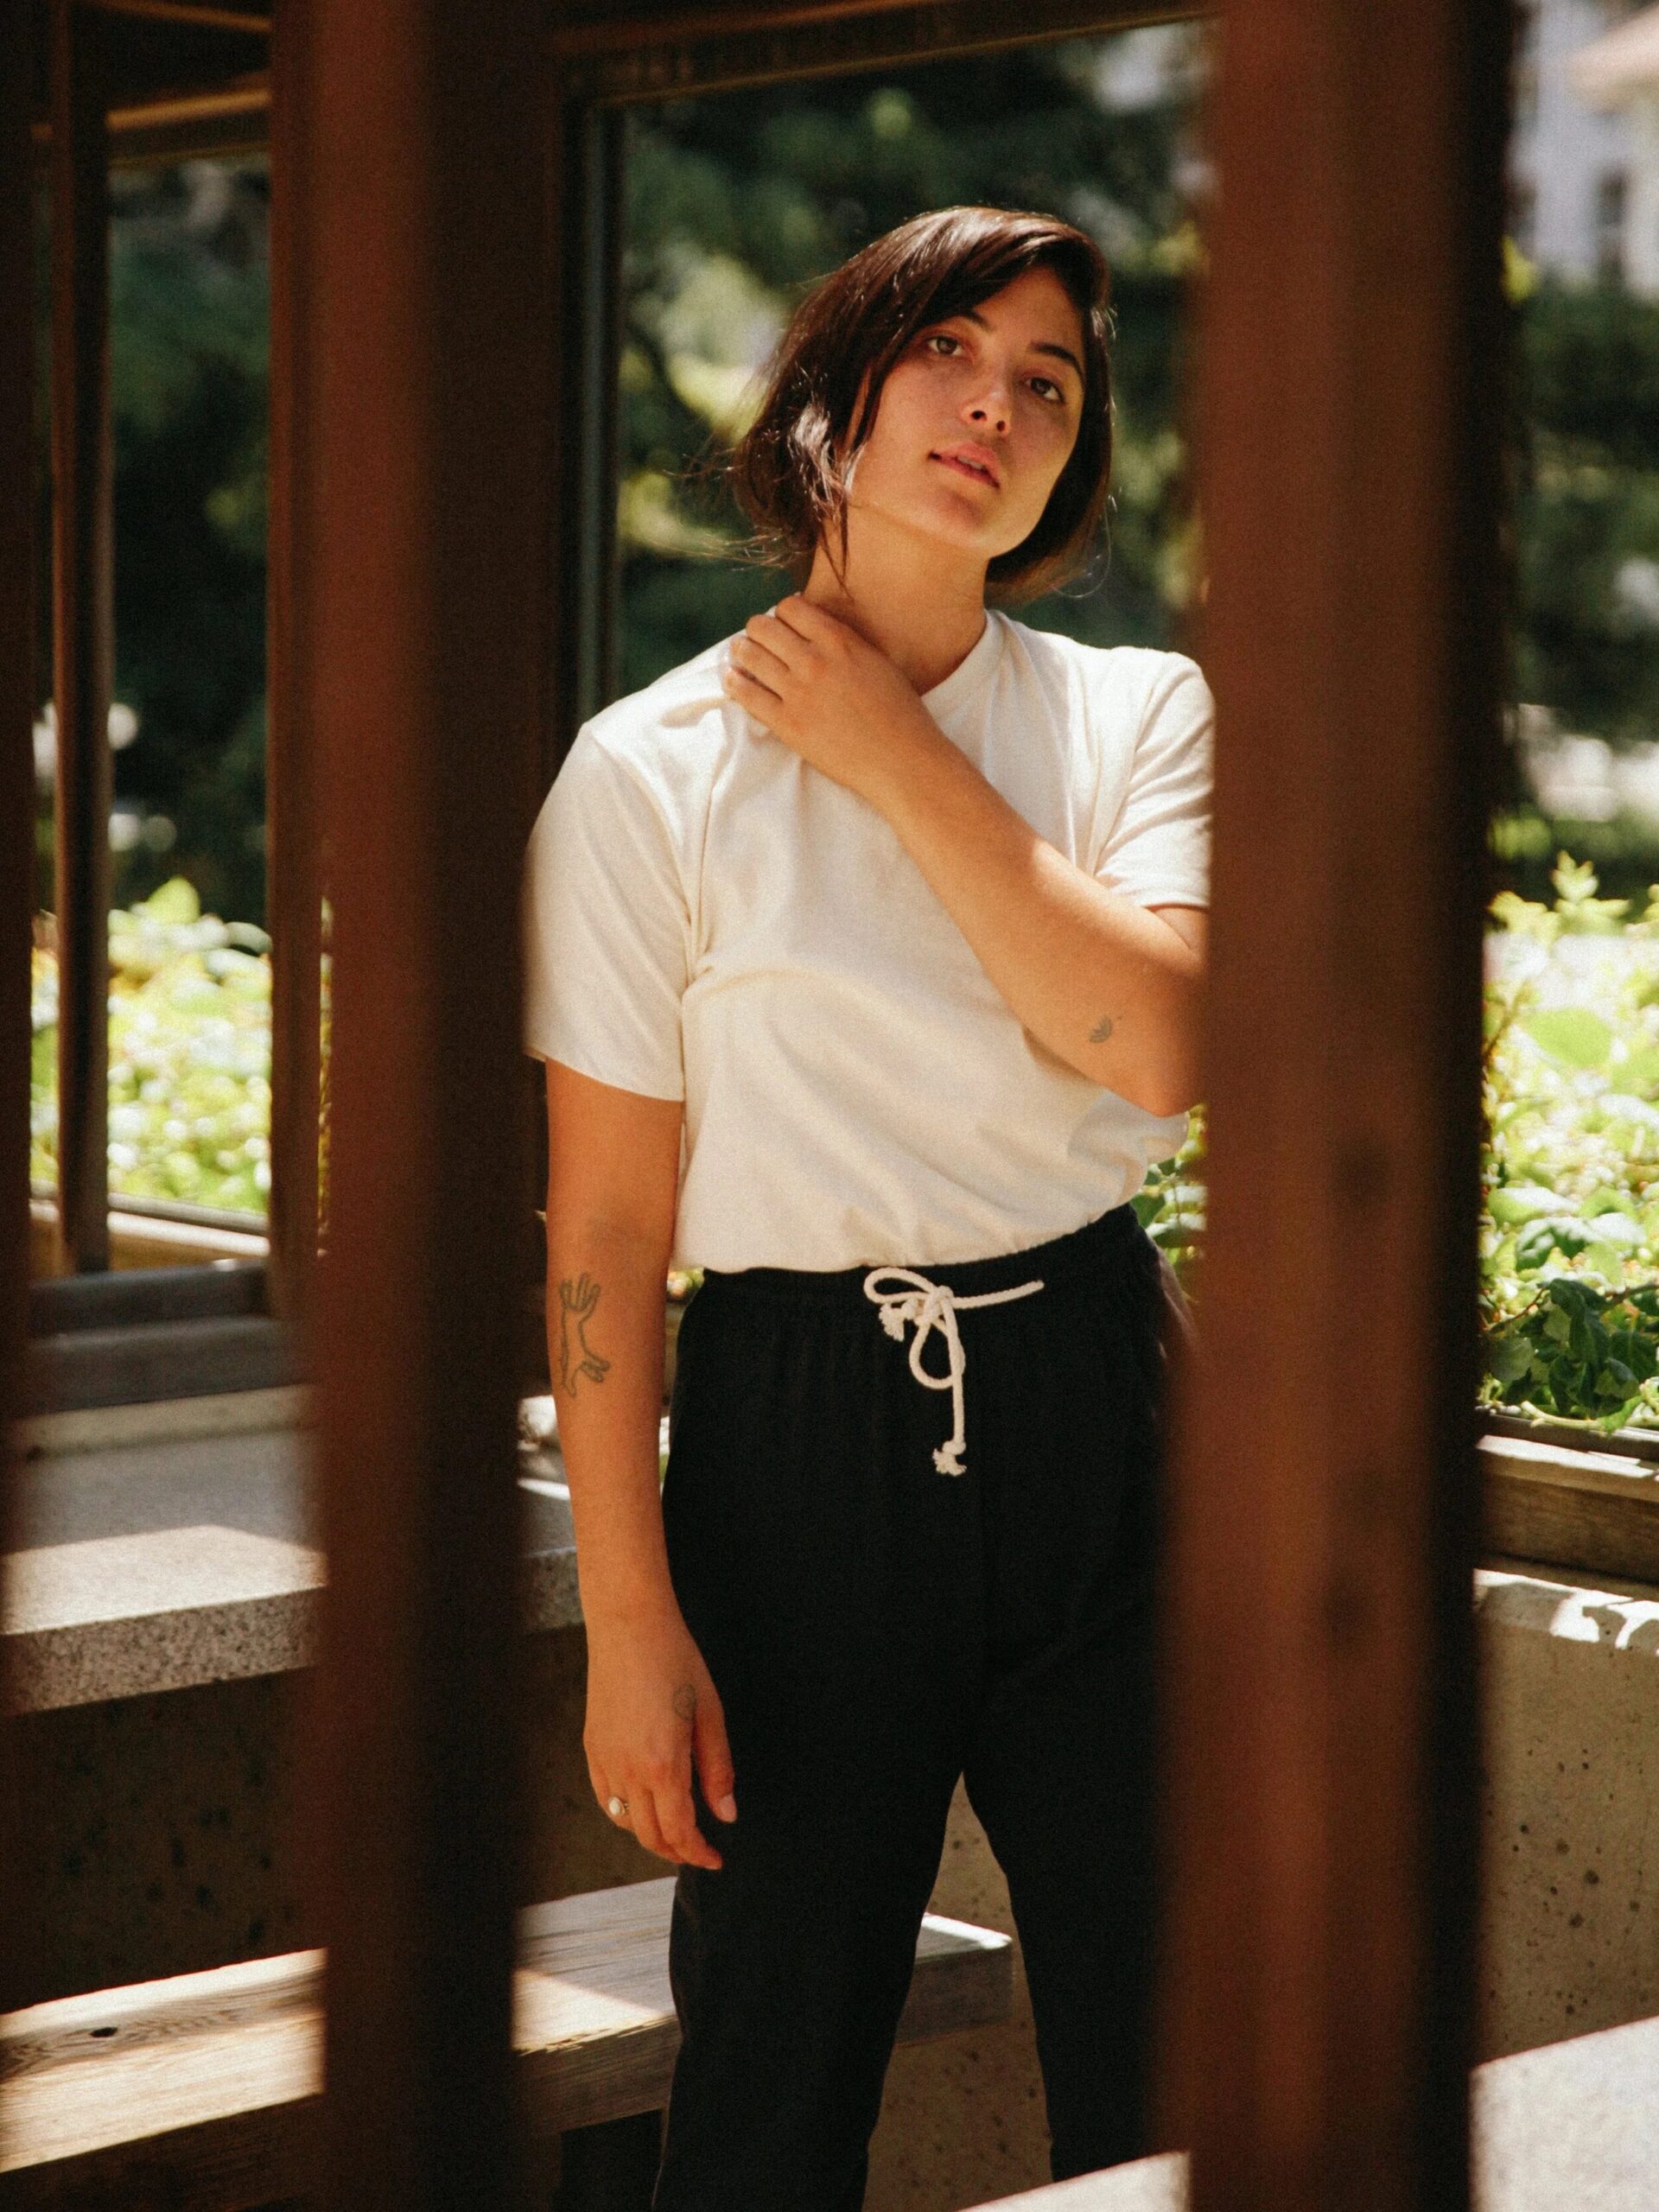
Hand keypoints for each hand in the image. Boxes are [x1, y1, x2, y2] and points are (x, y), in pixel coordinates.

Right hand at [583, 1603, 737, 1869]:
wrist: (629, 1625)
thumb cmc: (674, 1660)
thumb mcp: (709, 1713)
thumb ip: (718, 1769)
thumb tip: (726, 1813)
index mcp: (663, 1764)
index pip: (679, 1831)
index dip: (698, 1853)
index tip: (715, 1859)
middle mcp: (628, 1771)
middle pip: (650, 1836)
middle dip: (677, 1851)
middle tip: (700, 1849)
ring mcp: (605, 1761)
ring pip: (626, 1822)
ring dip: (652, 1835)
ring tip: (676, 1829)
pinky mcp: (591, 1748)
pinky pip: (606, 1798)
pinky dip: (626, 1814)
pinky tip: (644, 1804)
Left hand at [718, 592, 942, 806]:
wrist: (900, 759)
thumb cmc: (898, 712)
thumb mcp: (877, 661)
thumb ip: (844, 642)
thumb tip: (816, 630)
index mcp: (839, 640)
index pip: (790, 607)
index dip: (782, 614)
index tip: (783, 624)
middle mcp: (814, 660)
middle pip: (763, 627)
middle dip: (757, 630)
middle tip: (756, 638)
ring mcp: (797, 693)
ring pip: (749, 655)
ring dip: (740, 651)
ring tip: (739, 654)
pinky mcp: (787, 724)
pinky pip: (746, 694)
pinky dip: (734, 683)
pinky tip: (732, 679)